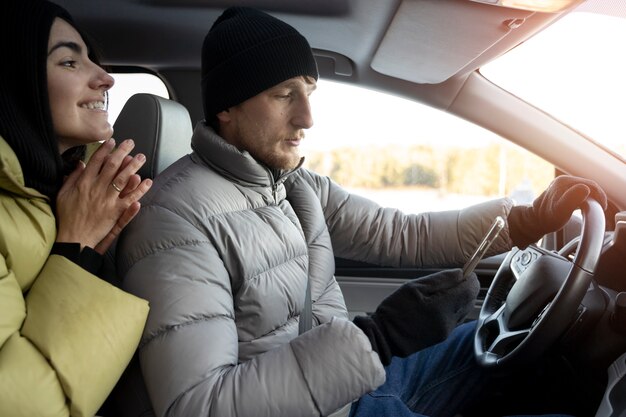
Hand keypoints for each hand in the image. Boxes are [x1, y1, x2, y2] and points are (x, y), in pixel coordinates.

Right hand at [55, 138, 152, 253]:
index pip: (96, 162)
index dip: (105, 150)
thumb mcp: (63, 194)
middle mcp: (96, 189)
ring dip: (134, 166)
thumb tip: (81, 163)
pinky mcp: (116, 211)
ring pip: (123, 179)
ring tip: (141, 157)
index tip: (112, 141)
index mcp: (83, 183)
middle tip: (131, 143)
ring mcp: (107, 200)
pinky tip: (147, 181)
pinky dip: (140, 189)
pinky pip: (131, 198)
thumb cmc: (67, 216)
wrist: (74, 238)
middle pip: (112, 166)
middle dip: (122, 152)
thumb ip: (72, 177)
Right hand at [353, 268, 478, 364]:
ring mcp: (447, 331)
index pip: (469, 290)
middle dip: (466, 287)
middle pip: (470, 300)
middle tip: (453, 279)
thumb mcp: (414, 287)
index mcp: (441, 307)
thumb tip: (460, 273)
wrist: (385, 337)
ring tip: (444, 290)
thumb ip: (440, 280)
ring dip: (461, 298)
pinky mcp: (443, 336)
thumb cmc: (395, 310)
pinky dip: (454, 308)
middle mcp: (449, 321)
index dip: (470, 278)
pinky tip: (440, 303)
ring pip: (465, 310)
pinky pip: (457, 318)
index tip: (465, 270)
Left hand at [507, 175, 606, 248]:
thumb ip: (572, 199)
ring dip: (592, 197)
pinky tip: (586, 206)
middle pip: (588, 185)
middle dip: (596, 196)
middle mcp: (562, 181)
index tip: (601, 207)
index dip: (599, 195)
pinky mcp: (563, 190)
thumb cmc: (546, 218)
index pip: (589, 185)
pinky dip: (585, 198)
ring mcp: (562, 185)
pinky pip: (579, 192)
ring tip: (595, 208)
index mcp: (564, 182)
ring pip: (584, 189)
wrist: (534, 221)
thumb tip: (585, 189)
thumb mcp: (560, 210)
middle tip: (600, 208)